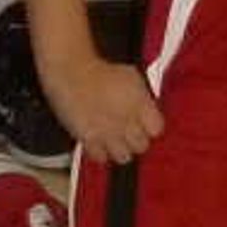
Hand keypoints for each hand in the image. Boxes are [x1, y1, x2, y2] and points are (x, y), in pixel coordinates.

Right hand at [45, 49, 163, 163]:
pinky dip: (100, 152)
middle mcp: (128, 123)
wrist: (70, 71)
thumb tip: (148, 108)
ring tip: (114, 139)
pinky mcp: (89, 140)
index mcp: (141, 106)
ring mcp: (109, 134)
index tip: (145, 124)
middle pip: (141, 146)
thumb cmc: (99, 69)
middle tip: (128, 131)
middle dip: (136, 140)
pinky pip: (100, 157)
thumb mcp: (131, 76)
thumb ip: (143, 97)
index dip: (150, 127)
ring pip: (124, 157)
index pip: (156, 130)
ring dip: (120, 149)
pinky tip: (98, 141)